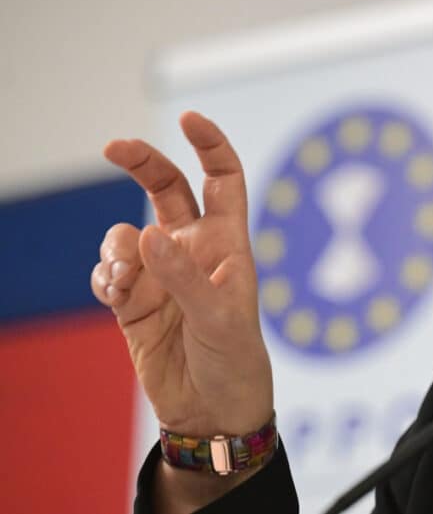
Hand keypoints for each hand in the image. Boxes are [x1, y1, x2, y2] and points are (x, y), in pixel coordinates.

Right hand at [90, 112, 272, 436]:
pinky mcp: (132, 301)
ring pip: (124, 233)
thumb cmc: (235, 358)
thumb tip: (145, 233)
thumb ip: (184, 275)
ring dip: (116, 246)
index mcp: (227, 242)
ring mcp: (160, 272)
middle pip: (165, 187)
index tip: (189, 117)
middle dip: (141, 161)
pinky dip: (105, 277)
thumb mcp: (220, 317)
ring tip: (126, 278)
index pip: (222, 179)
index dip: (210, 145)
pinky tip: (117, 295)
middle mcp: (191, 248)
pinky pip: (107, 273)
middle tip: (113, 145)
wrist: (211, 408)